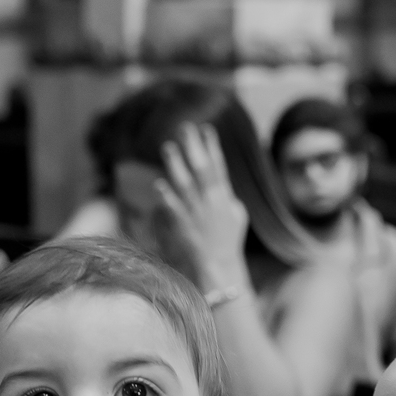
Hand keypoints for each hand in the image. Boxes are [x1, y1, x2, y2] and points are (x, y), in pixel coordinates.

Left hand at [152, 123, 249, 289]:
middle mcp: (210, 202)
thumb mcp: (236, 216)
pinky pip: (174, 210)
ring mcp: (197, 214)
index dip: (212, 147)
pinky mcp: (184, 227)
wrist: (219, 267)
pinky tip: (158, 185)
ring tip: (168, 147)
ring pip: (186, 185)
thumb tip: (225, 185)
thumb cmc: (227, 242)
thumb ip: (229, 198)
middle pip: (202, 169)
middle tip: (185, 128)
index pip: (218, 166)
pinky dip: (167, 197)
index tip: (206, 129)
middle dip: (194, 147)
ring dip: (177, 165)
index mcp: (223, 197)